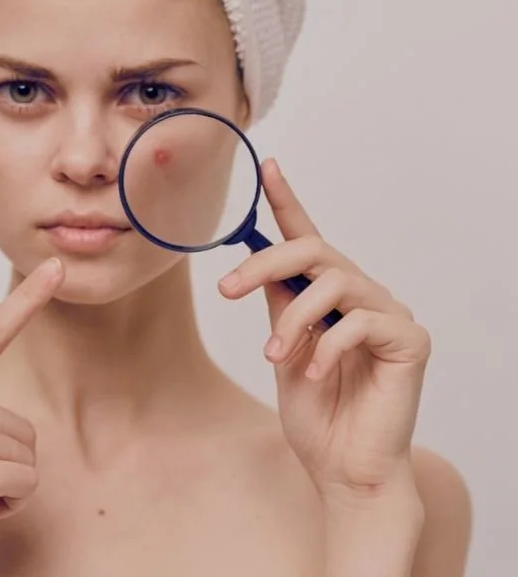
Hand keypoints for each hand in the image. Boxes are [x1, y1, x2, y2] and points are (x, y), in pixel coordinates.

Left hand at [218, 159, 430, 499]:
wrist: (343, 469)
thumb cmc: (315, 411)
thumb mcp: (284, 345)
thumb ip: (281, 302)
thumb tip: (259, 260)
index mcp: (329, 293)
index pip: (307, 237)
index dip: (286, 201)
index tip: (268, 167)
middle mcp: (362, 293)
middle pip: (313, 250)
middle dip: (265, 262)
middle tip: (227, 288)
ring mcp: (389, 313)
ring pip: (333, 281)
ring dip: (295, 319)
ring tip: (274, 355)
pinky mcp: (410, 339)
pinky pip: (360, 322)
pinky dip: (326, 347)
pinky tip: (312, 374)